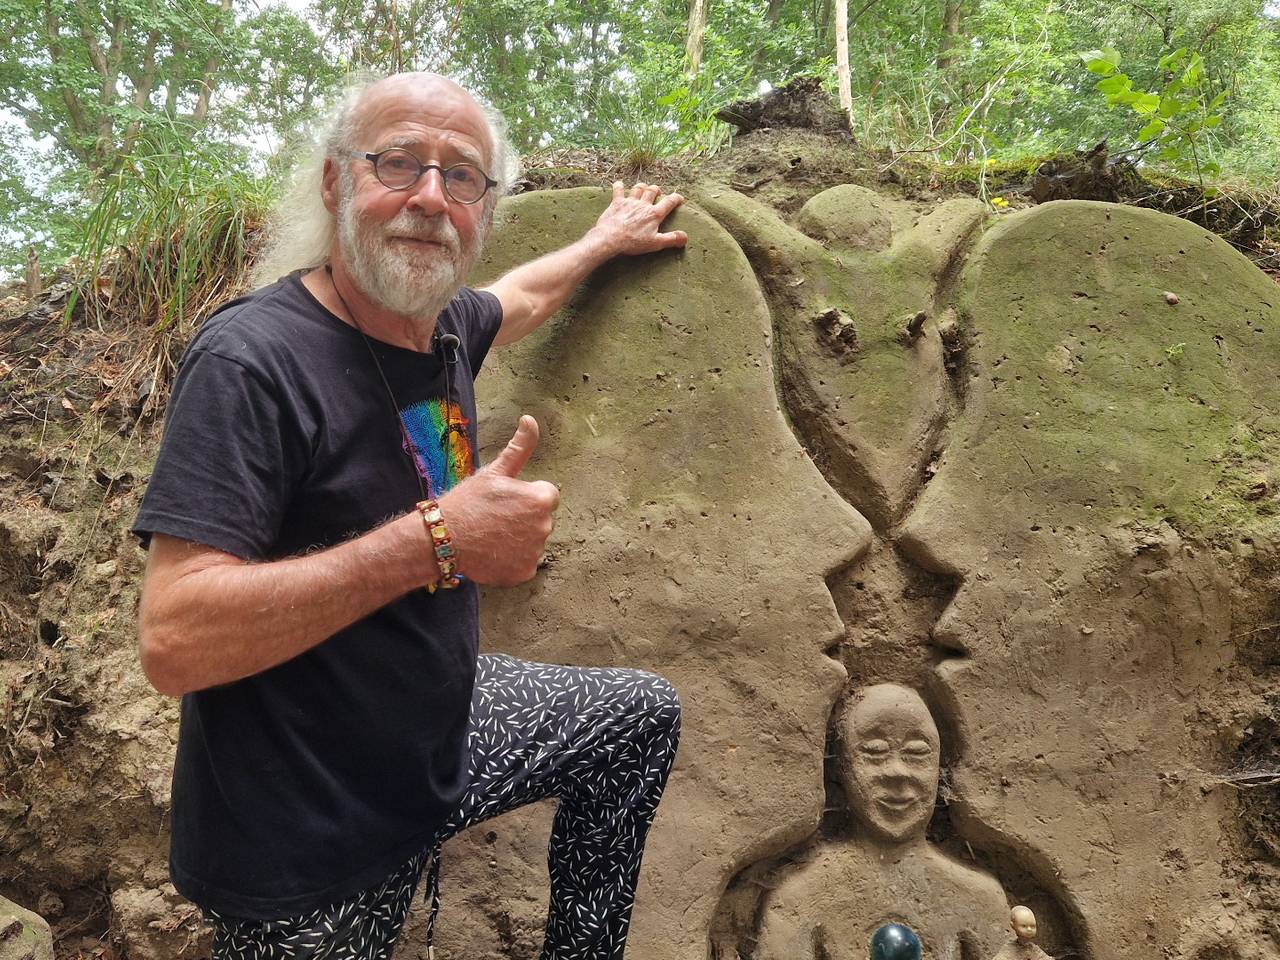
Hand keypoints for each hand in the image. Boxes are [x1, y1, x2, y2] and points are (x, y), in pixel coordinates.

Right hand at [438, 415, 559, 586]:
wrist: (444, 538)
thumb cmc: (468, 501)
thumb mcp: (494, 471)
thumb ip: (519, 447)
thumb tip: (530, 419)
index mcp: (541, 499)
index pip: (546, 496)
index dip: (525, 496)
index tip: (505, 500)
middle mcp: (545, 527)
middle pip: (540, 519)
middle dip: (524, 517)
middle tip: (495, 517)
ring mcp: (535, 552)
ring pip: (532, 541)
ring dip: (518, 538)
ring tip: (492, 534)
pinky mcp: (525, 572)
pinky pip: (525, 562)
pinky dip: (512, 560)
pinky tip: (493, 552)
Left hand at [590, 181, 687, 257]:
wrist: (611, 238)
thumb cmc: (633, 242)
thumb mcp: (656, 243)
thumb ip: (671, 239)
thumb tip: (685, 237)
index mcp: (654, 214)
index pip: (669, 202)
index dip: (676, 198)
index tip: (680, 198)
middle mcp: (643, 204)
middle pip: (652, 190)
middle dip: (656, 190)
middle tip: (658, 193)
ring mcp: (629, 202)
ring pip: (638, 188)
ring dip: (642, 186)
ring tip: (643, 188)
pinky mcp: (616, 203)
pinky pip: (618, 189)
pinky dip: (619, 186)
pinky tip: (619, 184)